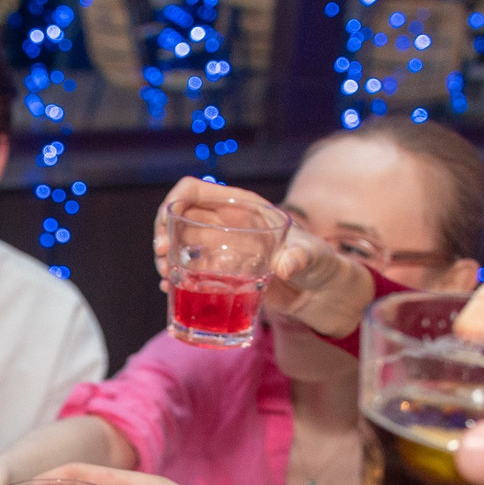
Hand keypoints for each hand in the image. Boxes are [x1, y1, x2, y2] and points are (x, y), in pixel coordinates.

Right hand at [153, 179, 366, 339]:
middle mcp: (226, 224)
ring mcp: (221, 249)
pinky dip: (176, 278)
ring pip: (179, 244)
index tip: (166, 225)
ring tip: (166, 277)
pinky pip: (190, 271)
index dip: (173, 202)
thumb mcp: (313, 256)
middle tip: (162, 256)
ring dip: (165, 257)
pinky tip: (170, 289)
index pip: (194, 190)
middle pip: (179, 217)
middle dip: (162, 233)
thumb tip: (286, 265)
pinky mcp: (221, 274)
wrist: (321, 293)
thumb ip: (301, 257)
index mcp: (242, 206)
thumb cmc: (321, 263)